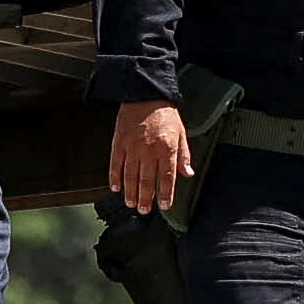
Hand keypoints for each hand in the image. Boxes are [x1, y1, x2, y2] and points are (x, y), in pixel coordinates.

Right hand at [108, 97, 189, 214]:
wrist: (146, 94)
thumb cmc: (165, 114)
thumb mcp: (181, 133)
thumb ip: (184, 155)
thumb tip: (188, 174)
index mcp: (166, 148)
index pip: (167, 177)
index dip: (166, 193)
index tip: (164, 205)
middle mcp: (149, 150)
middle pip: (147, 180)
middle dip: (146, 198)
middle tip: (144, 210)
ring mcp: (132, 147)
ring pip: (131, 175)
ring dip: (131, 192)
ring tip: (131, 203)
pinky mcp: (120, 142)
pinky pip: (116, 163)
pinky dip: (115, 177)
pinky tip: (115, 187)